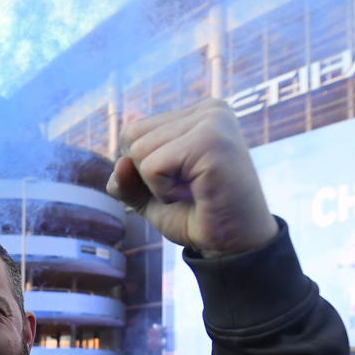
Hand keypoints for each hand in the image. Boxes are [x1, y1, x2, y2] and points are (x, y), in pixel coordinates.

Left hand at [106, 98, 277, 257]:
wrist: (233, 245)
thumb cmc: (196, 216)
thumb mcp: (149, 195)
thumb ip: (126, 178)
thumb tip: (120, 164)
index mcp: (197, 113)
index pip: (132, 132)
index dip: (142, 169)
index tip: (182, 182)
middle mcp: (209, 109)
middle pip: (131, 138)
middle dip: (147, 176)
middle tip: (188, 189)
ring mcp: (213, 121)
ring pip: (139, 151)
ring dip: (157, 185)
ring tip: (194, 191)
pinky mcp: (211, 141)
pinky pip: (152, 167)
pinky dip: (164, 192)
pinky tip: (197, 194)